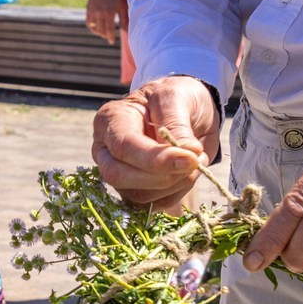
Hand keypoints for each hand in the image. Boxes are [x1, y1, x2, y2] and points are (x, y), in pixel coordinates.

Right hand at [85, 0, 125, 44]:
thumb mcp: (122, 6)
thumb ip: (124, 19)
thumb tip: (127, 31)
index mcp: (109, 13)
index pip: (109, 30)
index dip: (110, 37)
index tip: (112, 41)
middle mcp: (99, 13)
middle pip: (101, 30)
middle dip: (105, 35)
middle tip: (108, 37)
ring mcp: (92, 11)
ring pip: (93, 27)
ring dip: (98, 32)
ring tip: (103, 33)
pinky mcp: (88, 9)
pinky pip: (88, 22)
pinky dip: (92, 27)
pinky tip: (96, 28)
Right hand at [91, 76, 217, 210]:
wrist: (189, 111)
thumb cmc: (177, 99)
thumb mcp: (176, 97)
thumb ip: (176, 124)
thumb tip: (186, 153)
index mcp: (110, 120)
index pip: (123, 146)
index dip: (155, 158)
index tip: (189, 158)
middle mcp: (107, 150)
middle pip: (118, 175)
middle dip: (160, 177)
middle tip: (194, 164)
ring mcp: (119, 173)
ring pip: (138, 196)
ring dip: (174, 184)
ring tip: (195, 161)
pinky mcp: (136, 192)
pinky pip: (154, 205)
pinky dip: (177, 194)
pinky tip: (187, 174)